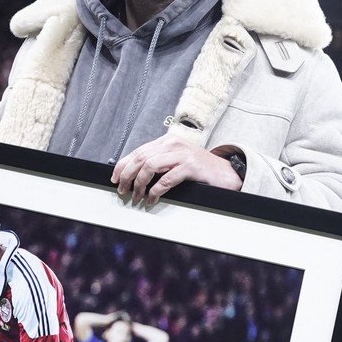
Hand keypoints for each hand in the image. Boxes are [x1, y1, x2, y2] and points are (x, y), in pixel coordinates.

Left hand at [111, 137, 240, 206]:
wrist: (226, 173)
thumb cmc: (201, 169)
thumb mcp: (177, 161)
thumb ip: (159, 163)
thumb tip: (135, 174)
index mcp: (167, 142)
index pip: (138, 151)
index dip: (123, 165)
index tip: (115, 178)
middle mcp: (172, 144)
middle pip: (140, 158)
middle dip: (127, 176)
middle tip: (123, 190)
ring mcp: (181, 154)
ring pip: (149, 167)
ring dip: (139, 184)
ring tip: (137, 196)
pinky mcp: (190, 167)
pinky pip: (165, 180)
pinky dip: (155, 192)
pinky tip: (152, 199)